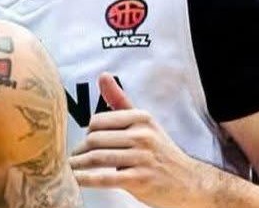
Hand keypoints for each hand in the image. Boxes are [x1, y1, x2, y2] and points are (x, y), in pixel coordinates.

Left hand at [69, 73, 209, 206]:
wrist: (189, 182)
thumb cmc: (161, 151)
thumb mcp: (145, 122)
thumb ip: (120, 100)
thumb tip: (103, 76)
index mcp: (141, 118)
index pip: (98, 121)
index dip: (87, 132)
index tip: (84, 142)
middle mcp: (142, 135)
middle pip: (95, 139)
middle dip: (80, 150)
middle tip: (74, 157)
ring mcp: (141, 158)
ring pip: (97, 157)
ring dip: (78, 164)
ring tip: (69, 168)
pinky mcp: (139, 180)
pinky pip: (105, 178)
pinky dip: (86, 179)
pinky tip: (76, 180)